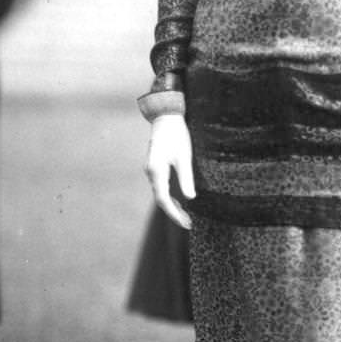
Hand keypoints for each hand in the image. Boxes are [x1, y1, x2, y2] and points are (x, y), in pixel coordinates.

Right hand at [144, 114, 195, 228]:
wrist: (166, 118)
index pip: (164, 200)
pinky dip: (170, 196)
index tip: (186, 223)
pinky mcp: (155, 167)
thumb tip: (189, 199)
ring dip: (172, 206)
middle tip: (188, 223)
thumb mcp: (184, 157)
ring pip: (161, 193)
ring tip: (186, 216)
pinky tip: (180, 201)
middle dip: (174, 213)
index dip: (174, 214)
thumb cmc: (177, 135)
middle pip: (161, 199)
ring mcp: (151, 170)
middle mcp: (150, 173)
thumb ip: (186, 178)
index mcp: (156, 171)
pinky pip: (161, 186)